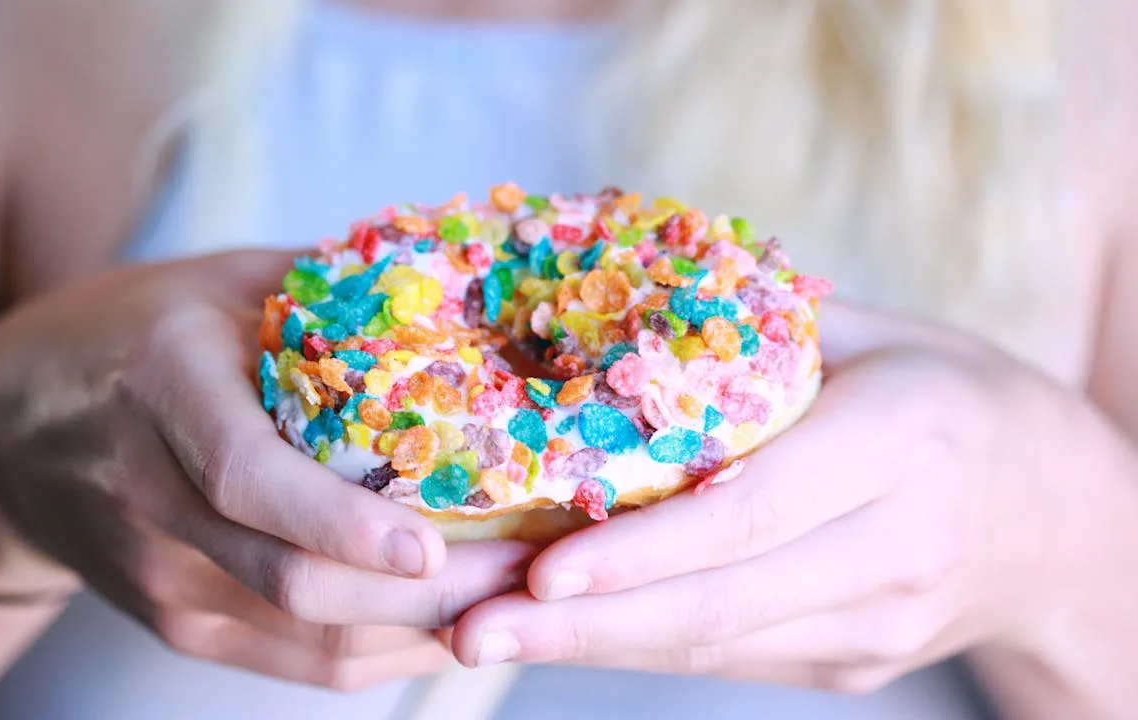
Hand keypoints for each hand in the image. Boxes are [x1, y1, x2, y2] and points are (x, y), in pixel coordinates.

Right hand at [0, 251, 534, 688]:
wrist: (1, 437)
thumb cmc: (124, 337)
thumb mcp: (213, 284)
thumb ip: (323, 290)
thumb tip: (459, 285)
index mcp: (163, 390)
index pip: (248, 479)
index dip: (343, 524)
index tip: (433, 545)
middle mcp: (152, 496)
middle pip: (294, 583)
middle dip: (426, 595)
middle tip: (527, 567)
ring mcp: (161, 577)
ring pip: (310, 640)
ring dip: (421, 633)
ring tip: (514, 599)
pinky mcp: (177, 622)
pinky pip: (296, 662)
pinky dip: (382, 653)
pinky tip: (450, 626)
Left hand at [450, 301, 1072, 692]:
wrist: (1066, 518)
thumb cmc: (954, 397)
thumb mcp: (884, 337)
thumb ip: (765, 336)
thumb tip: (620, 316)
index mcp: (902, 447)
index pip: (753, 515)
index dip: (643, 551)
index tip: (542, 569)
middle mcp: (895, 550)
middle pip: (720, 603)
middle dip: (585, 624)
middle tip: (470, 626)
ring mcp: (878, 624)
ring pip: (717, 644)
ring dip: (594, 644)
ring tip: (486, 634)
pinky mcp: (855, 661)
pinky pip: (735, 655)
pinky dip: (642, 643)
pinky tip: (566, 631)